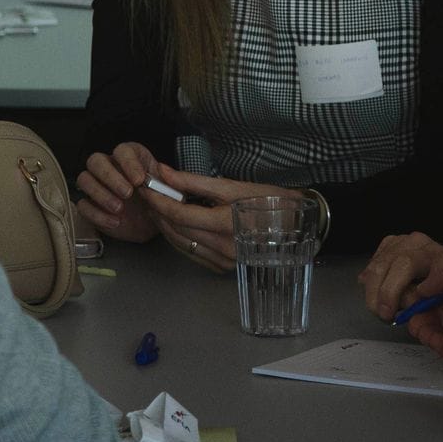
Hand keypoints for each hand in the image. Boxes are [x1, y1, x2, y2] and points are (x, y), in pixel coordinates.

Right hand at [75, 142, 160, 242]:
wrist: (151, 223)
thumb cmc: (157, 200)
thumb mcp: (166, 189)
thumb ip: (165, 180)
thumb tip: (160, 172)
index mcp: (129, 157)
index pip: (122, 150)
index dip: (129, 163)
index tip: (139, 180)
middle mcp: (109, 166)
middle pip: (96, 160)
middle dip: (110, 177)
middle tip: (127, 193)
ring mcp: (96, 185)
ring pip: (84, 179)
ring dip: (100, 194)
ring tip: (119, 208)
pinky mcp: (90, 204)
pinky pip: (82, 205)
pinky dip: (97, 214)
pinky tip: (115, 221)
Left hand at [139, 167, 299, 273]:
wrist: (296, 225)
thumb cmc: (268, 200)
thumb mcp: (233, 186)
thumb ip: (195, 181)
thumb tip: (165, 173)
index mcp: (226, 223)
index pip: (180, 214)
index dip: (158, 200)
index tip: (146, 187)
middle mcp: (224, 247)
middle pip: (176, 229)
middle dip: (157, 211)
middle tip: (146, 193)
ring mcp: (224, 261)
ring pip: (180, 244)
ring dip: (164, 225)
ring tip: (156, 207)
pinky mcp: (224, 268)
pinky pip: (192, 253)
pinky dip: (178, 238)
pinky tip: (173, 224)